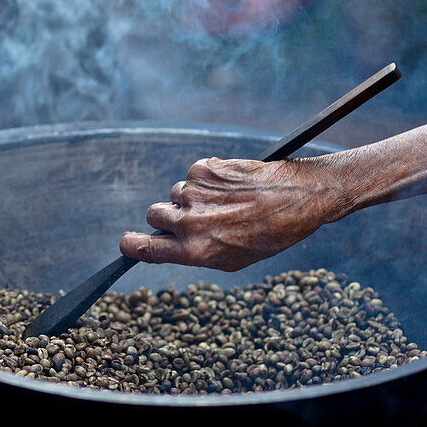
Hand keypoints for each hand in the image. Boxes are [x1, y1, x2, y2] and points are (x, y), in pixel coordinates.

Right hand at [119, 156, 349, 271]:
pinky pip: (195, 174)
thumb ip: (196, 252)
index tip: (127, 243)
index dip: (130, 245)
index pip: (143, 249)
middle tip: (191, 216)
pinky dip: (209, 178)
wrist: (299, 199)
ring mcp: (195, 193)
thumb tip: (167, 246)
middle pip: (153, 215)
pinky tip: (234, 184)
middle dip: (166, 215)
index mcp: (195, 252)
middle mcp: (190, 223)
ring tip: (228, 200)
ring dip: (194, 196)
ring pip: (177, 193)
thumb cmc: (269, 234)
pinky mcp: (204, 169)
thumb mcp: (232, 258)